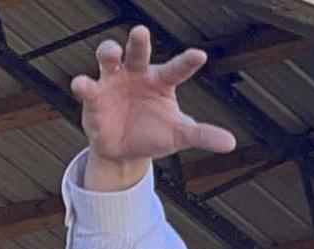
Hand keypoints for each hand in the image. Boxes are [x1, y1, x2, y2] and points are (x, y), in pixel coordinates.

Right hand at [71, 25, 235, 190]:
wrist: (125, 150)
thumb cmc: (154, 133)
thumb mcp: (179, 135)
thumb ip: (202, 135)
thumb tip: (231, 144)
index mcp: (160, 81)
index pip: (176, 69)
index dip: (187, 62)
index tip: (200, 56)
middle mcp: (136, 74)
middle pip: (138, 52)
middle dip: (138, 42)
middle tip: (141, 32)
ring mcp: (113, 82)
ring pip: (109, 59)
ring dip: (108, 52)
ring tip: (111, 53)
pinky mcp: (94, 98)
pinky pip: (88, 89)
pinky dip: (84, 86)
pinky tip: (82, 84)